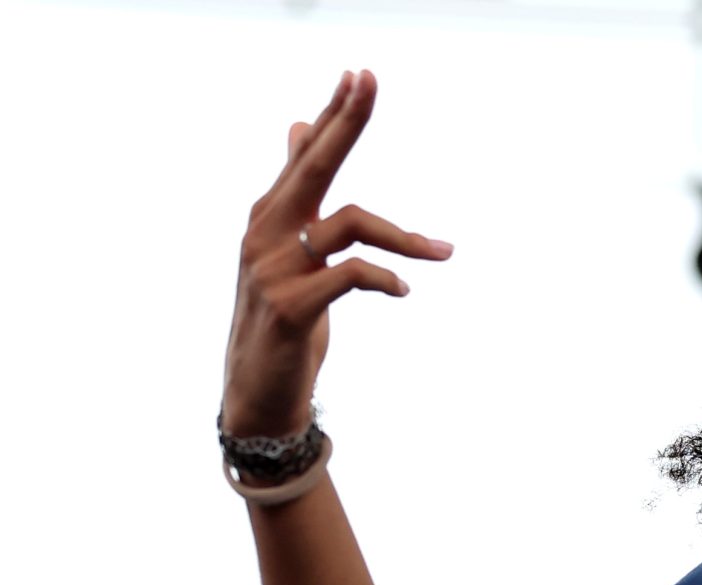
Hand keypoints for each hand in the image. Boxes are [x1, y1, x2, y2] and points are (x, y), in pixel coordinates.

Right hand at [222, 68, 452, 436]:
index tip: (359, 75)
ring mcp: (272, 268)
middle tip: (369, 82)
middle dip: (345, 123)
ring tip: (441, 252)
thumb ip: (297, 193)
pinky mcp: (290, 307)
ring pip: (349, 224)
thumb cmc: (285, 315)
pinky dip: (385, 278)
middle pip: (314, 166)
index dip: (332, 114)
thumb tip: (301, 128)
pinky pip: (349, 276)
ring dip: (404, 237)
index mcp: (271, 216)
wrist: (259, 392)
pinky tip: (404, 290)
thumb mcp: (290, 249)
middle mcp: (266, 232)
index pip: (306, 154)